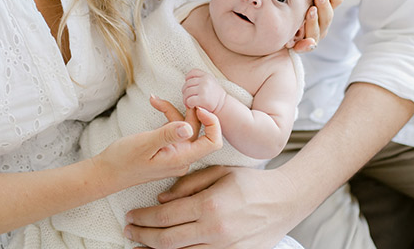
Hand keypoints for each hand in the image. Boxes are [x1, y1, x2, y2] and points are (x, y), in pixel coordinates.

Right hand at [93, 102, 221, 190]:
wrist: (107, 172)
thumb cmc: (123, 160)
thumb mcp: (144, 144)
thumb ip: (167, 135)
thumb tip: (189, 127)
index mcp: (181, 159)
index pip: (212, 142)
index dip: (212, 123)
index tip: (197, 107)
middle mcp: (183, 158)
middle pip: (198, 130)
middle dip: (186, 110)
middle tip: (172, 97)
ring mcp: (176, 155)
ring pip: (184, 128)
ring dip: (172, 111)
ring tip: (154, 100)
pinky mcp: (168, 150)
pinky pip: (174, 131)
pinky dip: (166, 117)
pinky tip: (154, 105)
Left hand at [124, 165, 300, 248]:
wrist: (285, 201)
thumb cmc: (251, 182)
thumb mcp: (219, 172)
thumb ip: (188, 183)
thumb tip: (161, 197)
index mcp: (210, 205)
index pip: (166, 215)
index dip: (144, 217)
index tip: (131, 215)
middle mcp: (215, 230)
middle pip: (168, 240)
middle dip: (143, 237)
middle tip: (127, 231)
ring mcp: (224, 247)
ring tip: (138, 247)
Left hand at [182, 69, 225, 112]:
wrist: (223, 106)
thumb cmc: (214, 95)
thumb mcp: (210, 82)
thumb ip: (200, 79)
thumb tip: (186, 79)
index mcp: (206, 76)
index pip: (192, 73)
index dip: (188, 79)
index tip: (189, 86)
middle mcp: (205, 81)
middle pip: (187, 84)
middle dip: (185, 92)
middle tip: (187, 98)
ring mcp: (203, 89)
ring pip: (187, 93)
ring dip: (185, 99)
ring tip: (189, 103)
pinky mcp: (203, 99)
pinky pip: (189, 100)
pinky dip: (188, 104)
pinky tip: (192, 106)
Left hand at [292, 0, 343, 52]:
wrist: (268, 24)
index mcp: (323, 7)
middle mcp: (320, 21)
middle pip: (328, 15)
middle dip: (325, 4)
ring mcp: (311, 34)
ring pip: (318, 31)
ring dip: (315, 21)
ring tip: (310, 11)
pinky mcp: (299, 45)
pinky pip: (304, 47)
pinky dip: (305, 46)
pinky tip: (305, 43)